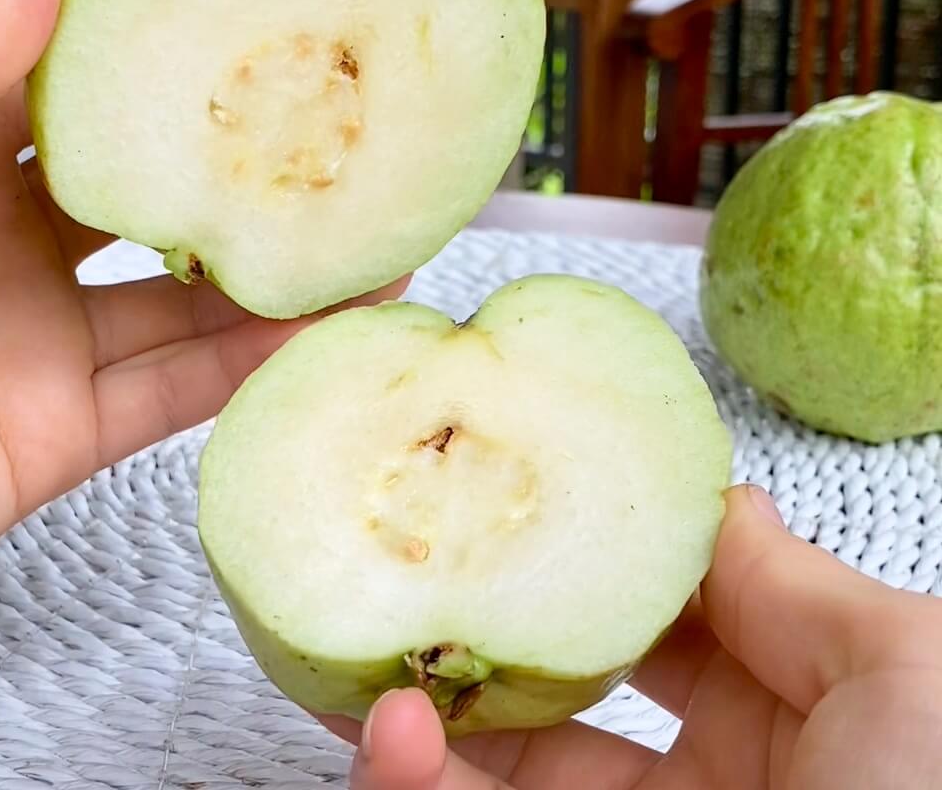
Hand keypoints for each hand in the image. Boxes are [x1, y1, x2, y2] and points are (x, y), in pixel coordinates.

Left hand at [0, 0, 405, 616]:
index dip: (163, 51)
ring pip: (185, 303)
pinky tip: (324, 330)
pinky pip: (171, 394)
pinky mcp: (56, 433)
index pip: (82, 90)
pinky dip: (249, 367)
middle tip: (339, 131)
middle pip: (153, 198)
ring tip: (372, 237)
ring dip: (276, 277)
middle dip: (242, 171)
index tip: (253, 13)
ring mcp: (39, 340)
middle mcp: (6, 246)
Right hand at [327, 484, 941, 788]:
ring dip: (425, 719)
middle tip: (416, 580)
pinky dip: (420, 789)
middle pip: (571, 690)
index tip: (512, 505)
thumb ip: (797, 579)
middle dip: (490, 635)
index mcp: (800, 713)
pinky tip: (391, 742)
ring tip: (373, 676)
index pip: (666, 613)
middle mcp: (716, 782)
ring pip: (506, 772)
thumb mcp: (910, 672)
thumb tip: (718, 500)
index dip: (588, 556)